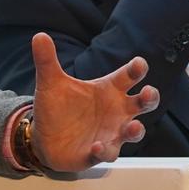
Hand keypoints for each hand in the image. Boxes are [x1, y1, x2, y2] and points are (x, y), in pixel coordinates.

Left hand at [29, 32, 158, 170]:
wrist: (44, 136)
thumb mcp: (50, 82)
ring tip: (133, 127)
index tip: (139, 64)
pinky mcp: (97, 153)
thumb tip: (39, 36)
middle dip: (149, 98)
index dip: (136, 69)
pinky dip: (104, 150)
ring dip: (135, 131)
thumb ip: (47, 60)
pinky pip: (107, 153)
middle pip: (142, 103)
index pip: (128, 76)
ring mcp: (110, 133)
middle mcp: (115, 111)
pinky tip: (97, 146)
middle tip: (148, 93)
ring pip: (132, 133)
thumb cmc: (57, 106)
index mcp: (107, 89)